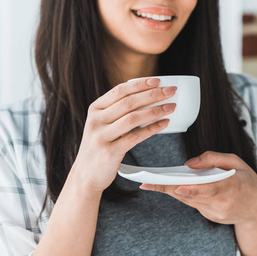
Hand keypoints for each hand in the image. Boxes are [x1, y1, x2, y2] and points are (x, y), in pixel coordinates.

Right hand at [68, 78, 177, 193]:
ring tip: (171, 107)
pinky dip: (152, 129)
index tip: (157, 80)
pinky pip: (135, 137)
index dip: (139, 84)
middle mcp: (96, 121)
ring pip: (133, 118)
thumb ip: (116, 111)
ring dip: (155, 110)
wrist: (85, 175)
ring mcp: (102, 136)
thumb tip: (146, 97)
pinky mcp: (110, 152)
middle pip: (129, 102)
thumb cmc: (99, 147)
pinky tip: (164, 124)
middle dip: (153, 94)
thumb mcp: (101, 125)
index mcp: (95, 109)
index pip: (119, 90)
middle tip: (171, 91)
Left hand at [139, 151, 256, 225]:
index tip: (176, 186)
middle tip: (148, 183)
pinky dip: (181, 194)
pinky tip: (168, 186)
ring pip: (189, 201)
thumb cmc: (246, 181)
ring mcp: (216, 213)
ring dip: (170, 191)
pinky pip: (192, 203)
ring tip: (150, 183)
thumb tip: (189, 164)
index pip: (210, 189)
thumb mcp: (237, 162)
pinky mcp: (211, 217)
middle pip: (192, 196)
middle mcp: (224, 203)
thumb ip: (214, 159)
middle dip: (170, 188)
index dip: (192, 189)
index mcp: (234, 187)